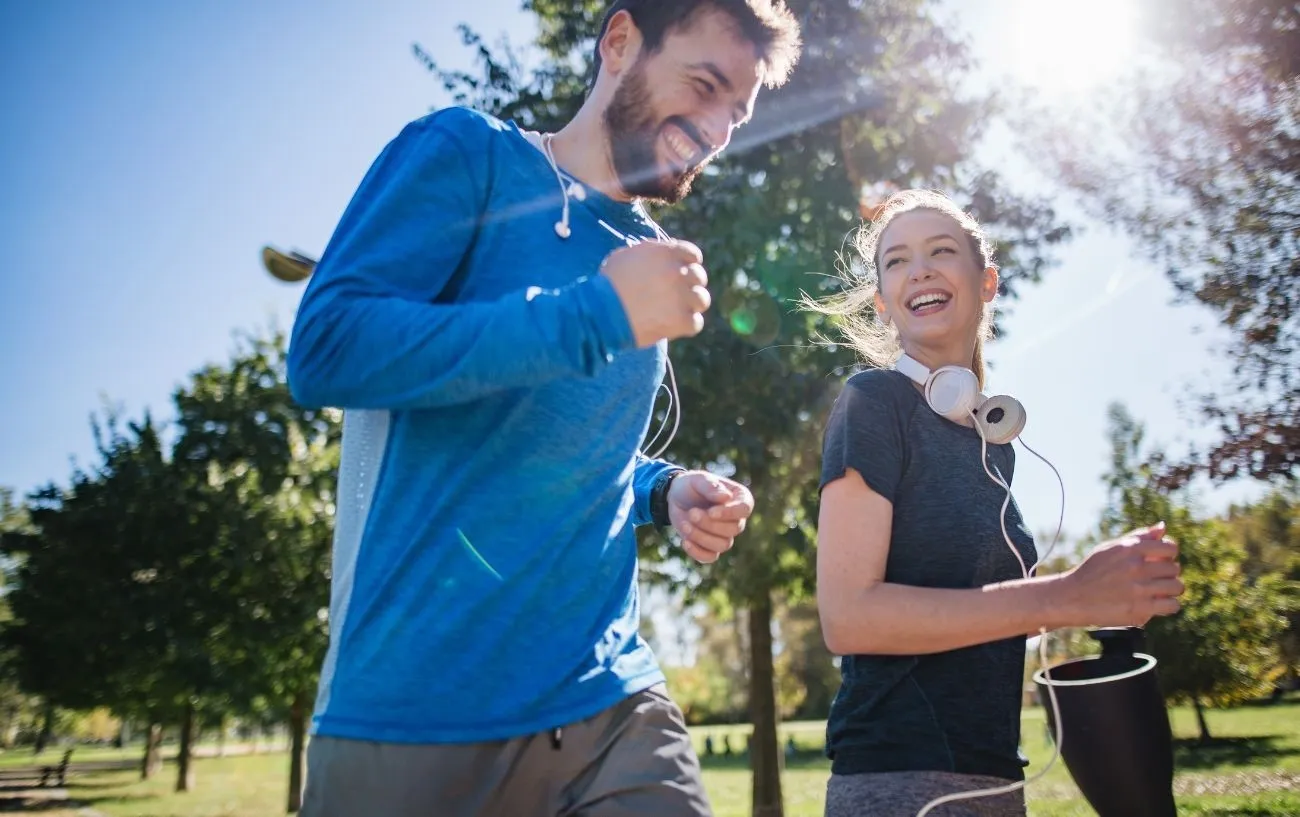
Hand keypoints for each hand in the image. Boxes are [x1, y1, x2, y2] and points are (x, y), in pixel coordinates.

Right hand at [601, 240, 710, 347]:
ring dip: (693, 305)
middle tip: (678, 295)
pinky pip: (696, 323)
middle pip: (699, 277)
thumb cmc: (609, 284)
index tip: (682, 273)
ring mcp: (681, 296)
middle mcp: (677, 271)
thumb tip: (664, 253)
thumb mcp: (626, 256)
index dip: (689, 264)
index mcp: (666, 252)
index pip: (692, 254)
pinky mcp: (680, 320)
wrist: (601, 311)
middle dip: (690, 285)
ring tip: (679, 311)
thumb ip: (650, 253)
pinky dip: (686, 326)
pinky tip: (673, 326)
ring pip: (702, 299)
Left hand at [667, 472, 753, 563]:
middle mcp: (737, 519)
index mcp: (740, 498)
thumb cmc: (691, 486)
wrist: (676, 498)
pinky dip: (697, 552)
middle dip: (709, 524)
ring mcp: (725, 535)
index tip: (711, 512)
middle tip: (691, 513)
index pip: (744, 509)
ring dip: (701, 536)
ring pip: (723, 545)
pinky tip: (684, 542)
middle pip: (733, 529)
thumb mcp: (698, 479)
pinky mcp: (711, 547)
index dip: (729, 513)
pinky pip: (710, 557)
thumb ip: (711, 486)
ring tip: (684, 524)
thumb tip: (726, 498)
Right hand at [1058, 522, 1183, 627]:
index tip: (1159, 562)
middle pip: (1174, 568)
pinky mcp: (1140, 609)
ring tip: (1158, 592)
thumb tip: (1163, 527)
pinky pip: (1172, 605)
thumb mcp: (1111, 548)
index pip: (1170, 548)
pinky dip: (1168, 606)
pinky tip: (1156, 604)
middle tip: (1154, 579)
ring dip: (1170, 590)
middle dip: (1168, 574)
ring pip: (1177, 587)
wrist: (1072, 597)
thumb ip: (1138, 537)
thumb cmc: (1092, 571)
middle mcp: (1136, 567)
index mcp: (1130, 548)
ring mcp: (1139, 588)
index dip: (1168, 555)